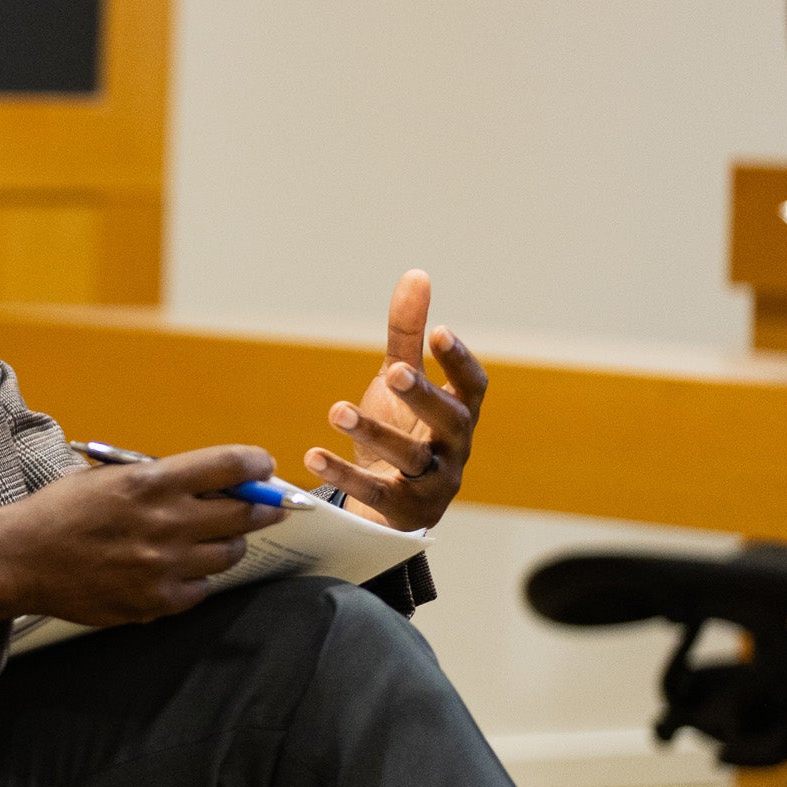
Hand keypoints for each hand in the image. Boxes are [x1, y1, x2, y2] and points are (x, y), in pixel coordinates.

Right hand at [0, 445, 287, 632]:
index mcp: (151, 483)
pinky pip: (203, 588)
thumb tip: (211, 483)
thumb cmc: (60, 513)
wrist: (21, 560)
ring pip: (230, 554)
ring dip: (229, 543)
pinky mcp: (157, 600)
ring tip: (213, 539)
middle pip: (245, 514)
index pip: (229, 466)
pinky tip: (180, 568)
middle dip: (263, 507)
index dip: (255, 464)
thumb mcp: (107, 477)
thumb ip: (159, 479)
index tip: (262, 466)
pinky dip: (198, 577)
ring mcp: (164, 566)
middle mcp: (165, 523)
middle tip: (267, 506)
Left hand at [303, 269, 487, 530]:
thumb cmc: (404, 431)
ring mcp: (431, 482)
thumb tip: (417, 274)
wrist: (393, 506)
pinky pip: (374, 493)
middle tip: (394, 372)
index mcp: (458, 413)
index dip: (460, 360)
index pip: (473, 386)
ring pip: (410, 458)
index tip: (439, 332)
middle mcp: (453, 447)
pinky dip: (345, 474)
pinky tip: (313, 455)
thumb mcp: (400, 383)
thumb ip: (407, 336)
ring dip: (375, 433)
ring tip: (338, 411)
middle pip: (448, 420)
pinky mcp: (401, 511)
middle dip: (422, 395)